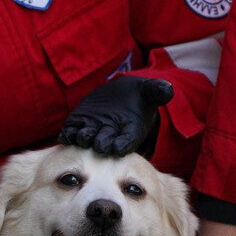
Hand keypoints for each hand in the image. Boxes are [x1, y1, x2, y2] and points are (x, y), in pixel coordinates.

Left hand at [59, 76, 173, 156]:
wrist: (123, 95)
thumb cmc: (141, 96)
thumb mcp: (151, 92)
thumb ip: (157, 92)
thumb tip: (168, 89)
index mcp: (130, 133)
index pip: (126, 144)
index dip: (121, 145)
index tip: (117, 146)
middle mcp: (111, 137)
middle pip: (105, 146)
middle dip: (101, 143)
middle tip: (98, 142)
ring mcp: (94, 131)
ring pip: (87, 140)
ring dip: (83, 138)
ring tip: (83, 134)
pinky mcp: (80, 124)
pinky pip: (72, 133)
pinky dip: (69, 134)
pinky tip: (67, 132)